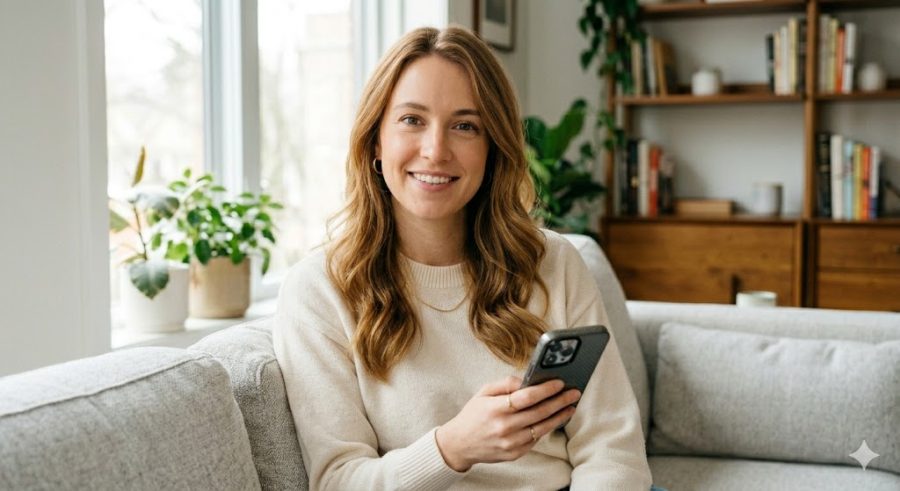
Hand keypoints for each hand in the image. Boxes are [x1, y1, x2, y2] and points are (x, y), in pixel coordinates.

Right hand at [435, 376, 580, 471]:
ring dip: (559, 416)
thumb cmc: (473, 415)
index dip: (545, 389)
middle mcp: (504, 427)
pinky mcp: (514, 454)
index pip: (526, 397)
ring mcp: (510, 443)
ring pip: (542, 428)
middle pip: (539, 412)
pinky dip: (546, 428)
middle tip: (574, 393)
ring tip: (570, 407)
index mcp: (495, 408)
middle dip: (560, 401)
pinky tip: (553, 419)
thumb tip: (527, 379)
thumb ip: (505, 384)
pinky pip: (535, 439)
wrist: (460, 444)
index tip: (559, 383)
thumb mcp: (483, 392)